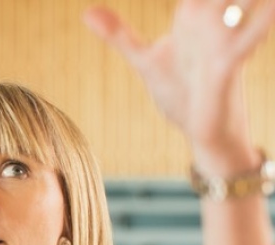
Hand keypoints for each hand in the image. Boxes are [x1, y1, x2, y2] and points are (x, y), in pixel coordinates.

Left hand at [84, 1, 274, 170]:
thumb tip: (87, 11)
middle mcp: (213, 17)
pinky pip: (248, 37)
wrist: (203, 132)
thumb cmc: (182, 94)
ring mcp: (224, 38)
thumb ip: (120, 34)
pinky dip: (257, 20)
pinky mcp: (230, 65)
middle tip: (193, 2)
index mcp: (193, 12)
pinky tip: (266, 6)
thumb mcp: (146, 61)